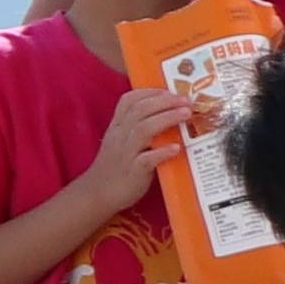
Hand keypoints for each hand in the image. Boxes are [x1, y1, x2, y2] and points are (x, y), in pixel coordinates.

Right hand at [84, 84, 205, 219]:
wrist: (97, 193)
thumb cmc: (116, 166)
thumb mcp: (122, 142)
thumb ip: (139, 129)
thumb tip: (168, 116)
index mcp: (117, 127)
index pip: (128, 101)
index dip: (150, 92)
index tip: (171, 90)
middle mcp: (120, 136)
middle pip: (140, 110)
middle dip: (164, 102)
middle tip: (187, 100)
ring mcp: (125, 153)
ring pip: (143, 129)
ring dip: (166, 119)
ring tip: (186, 114)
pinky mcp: (133, 171)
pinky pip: (146, 159)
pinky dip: (161, 152)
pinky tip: (176, 148)